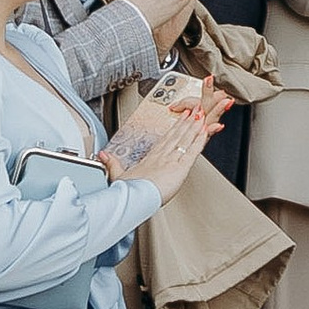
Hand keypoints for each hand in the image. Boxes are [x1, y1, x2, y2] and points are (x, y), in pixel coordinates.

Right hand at [101, 83, 225, 200]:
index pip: (165, 139)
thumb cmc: (127, 192)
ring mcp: (172, 160)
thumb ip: (112, 164)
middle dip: (187, 122)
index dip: (175, 128)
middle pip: (177, 135)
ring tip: (202, 114)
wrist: (133, 199)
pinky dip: (200, 140)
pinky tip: (205, 131)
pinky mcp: (181, 167)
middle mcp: (162, 156)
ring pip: (186, 139)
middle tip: (196, 109)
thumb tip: (103, 155)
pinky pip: (193, 150)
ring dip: (195, 126)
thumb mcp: (118, 175)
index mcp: (150, 158)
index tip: (181, 117)